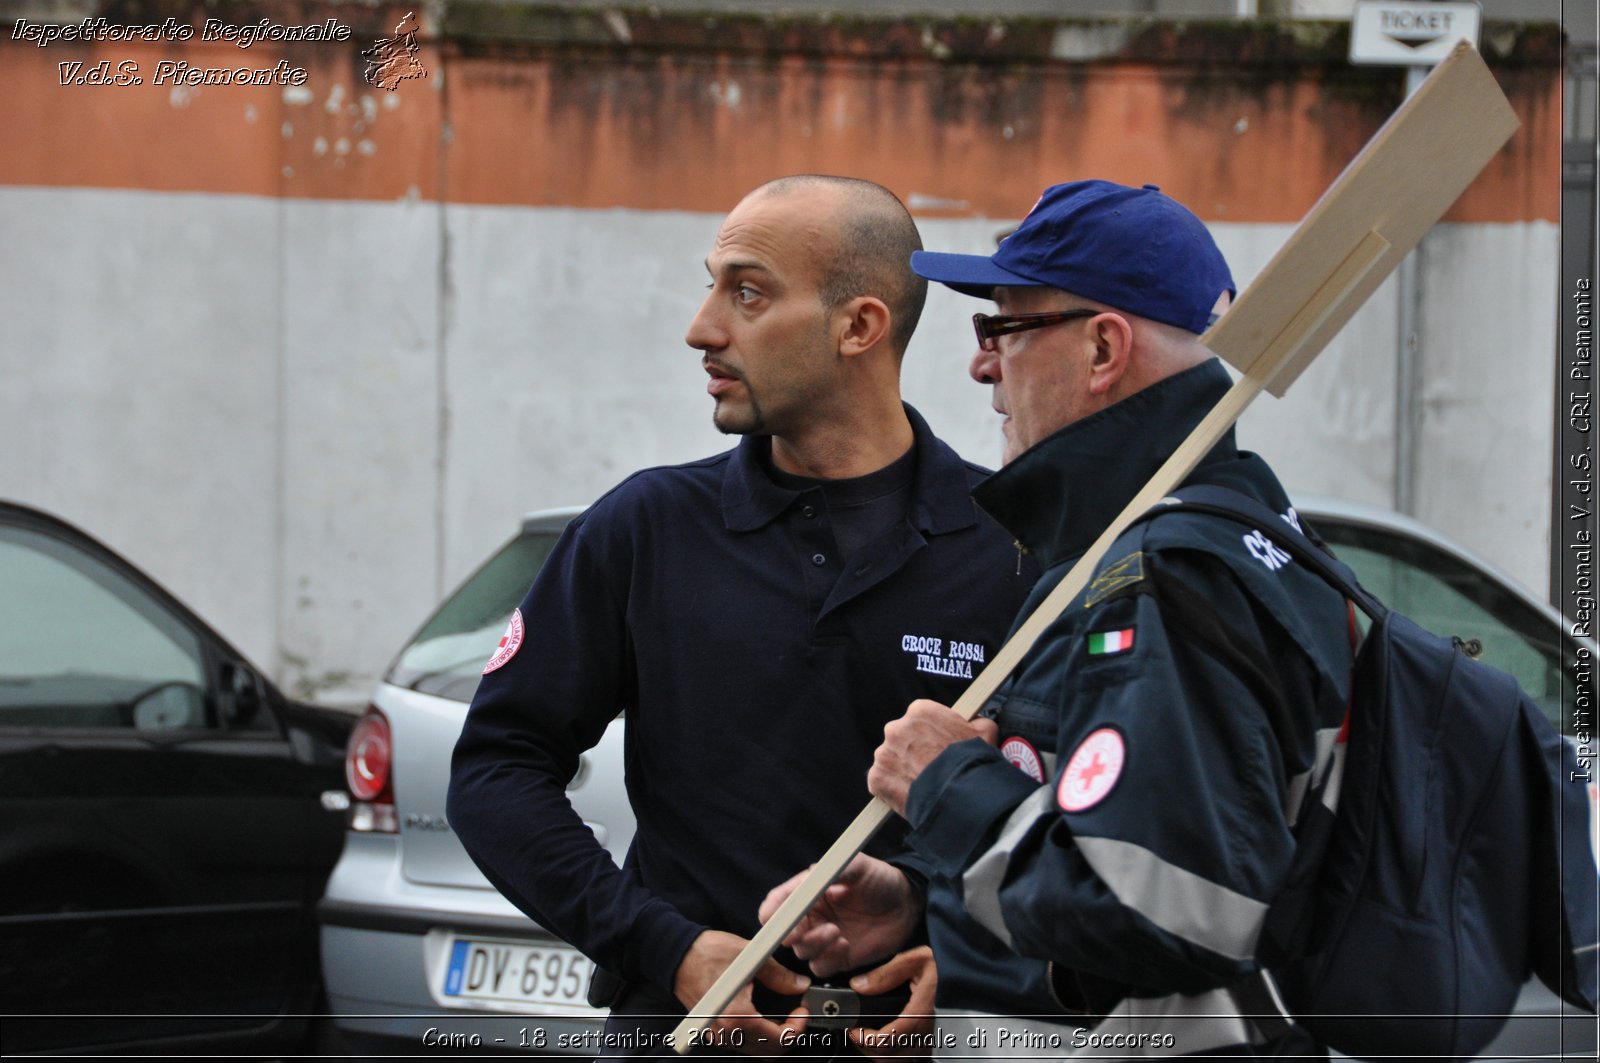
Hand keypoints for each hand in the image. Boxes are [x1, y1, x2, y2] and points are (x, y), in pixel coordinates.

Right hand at [672, 929, 809, 1055]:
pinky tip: (763, 1014)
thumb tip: (799, 985)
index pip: (779, 1039)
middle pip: (769, 1051)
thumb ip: (780, 975)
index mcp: (737, 1016)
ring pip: (756, 1050)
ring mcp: (718, 1033)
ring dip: (773, 1036)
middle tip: (795, 1012)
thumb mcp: (751, 957)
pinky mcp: (713, 1030)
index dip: (798, 1026)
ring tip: (781, 1013)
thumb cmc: (705, 953)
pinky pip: (742, 1043)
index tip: (801, 1009)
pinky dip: (758, 1035)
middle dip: (789, 1033)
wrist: (677, 954)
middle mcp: (725, 1031)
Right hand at [759, 854, 922, 977]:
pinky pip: (821, 967)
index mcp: (809, 893)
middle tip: (797, 932)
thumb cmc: (880, 880)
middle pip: (783, 932)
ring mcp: (824, 939)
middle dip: (788, 933)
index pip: (778, 904)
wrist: (907, 904)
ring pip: (802, 951)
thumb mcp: (858, 866)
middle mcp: (812, 917)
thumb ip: (834, 869)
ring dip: (813, 944)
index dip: (771, 911)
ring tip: (836, 931)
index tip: (773, 916)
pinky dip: (828, 959)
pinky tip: (845, 945)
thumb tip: (810, 875)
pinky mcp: (838, 958)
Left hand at [847, 946, 937, 1059]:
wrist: (969, 976)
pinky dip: (893, 1054)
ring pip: (900, 1060)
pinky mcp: (935, 1043)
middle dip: (868, 1047)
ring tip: (868, 1037)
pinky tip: (886, 1041)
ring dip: (880, 1053)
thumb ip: (886, 973)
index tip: (854, 1031)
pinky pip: (911, 1057)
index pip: (889, 1038)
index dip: (867, 1040)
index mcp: (921, 1011)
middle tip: (857, 1033)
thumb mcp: (916, 960)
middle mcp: (927, 1031)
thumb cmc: (945, 966)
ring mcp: (932, 1040)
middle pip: (891, 1056)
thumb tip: (858, 985)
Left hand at [869, 700, 998, 815]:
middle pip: (903, 738)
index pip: (921, 719)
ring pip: (891, 760)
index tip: (938, 746)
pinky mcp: (876, 777)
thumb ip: (977, 722)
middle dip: (914, 751)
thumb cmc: (971, 762)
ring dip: (903, 769)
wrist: (958, 794)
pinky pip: (883, 782)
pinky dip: (893, 789)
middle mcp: (896, 728)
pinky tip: (910, 794)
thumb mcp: (985, 732)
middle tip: (930, 766)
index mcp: (919, 711)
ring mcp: (884, 754)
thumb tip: (977, 723)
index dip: (931, 734)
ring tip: (923, 783)